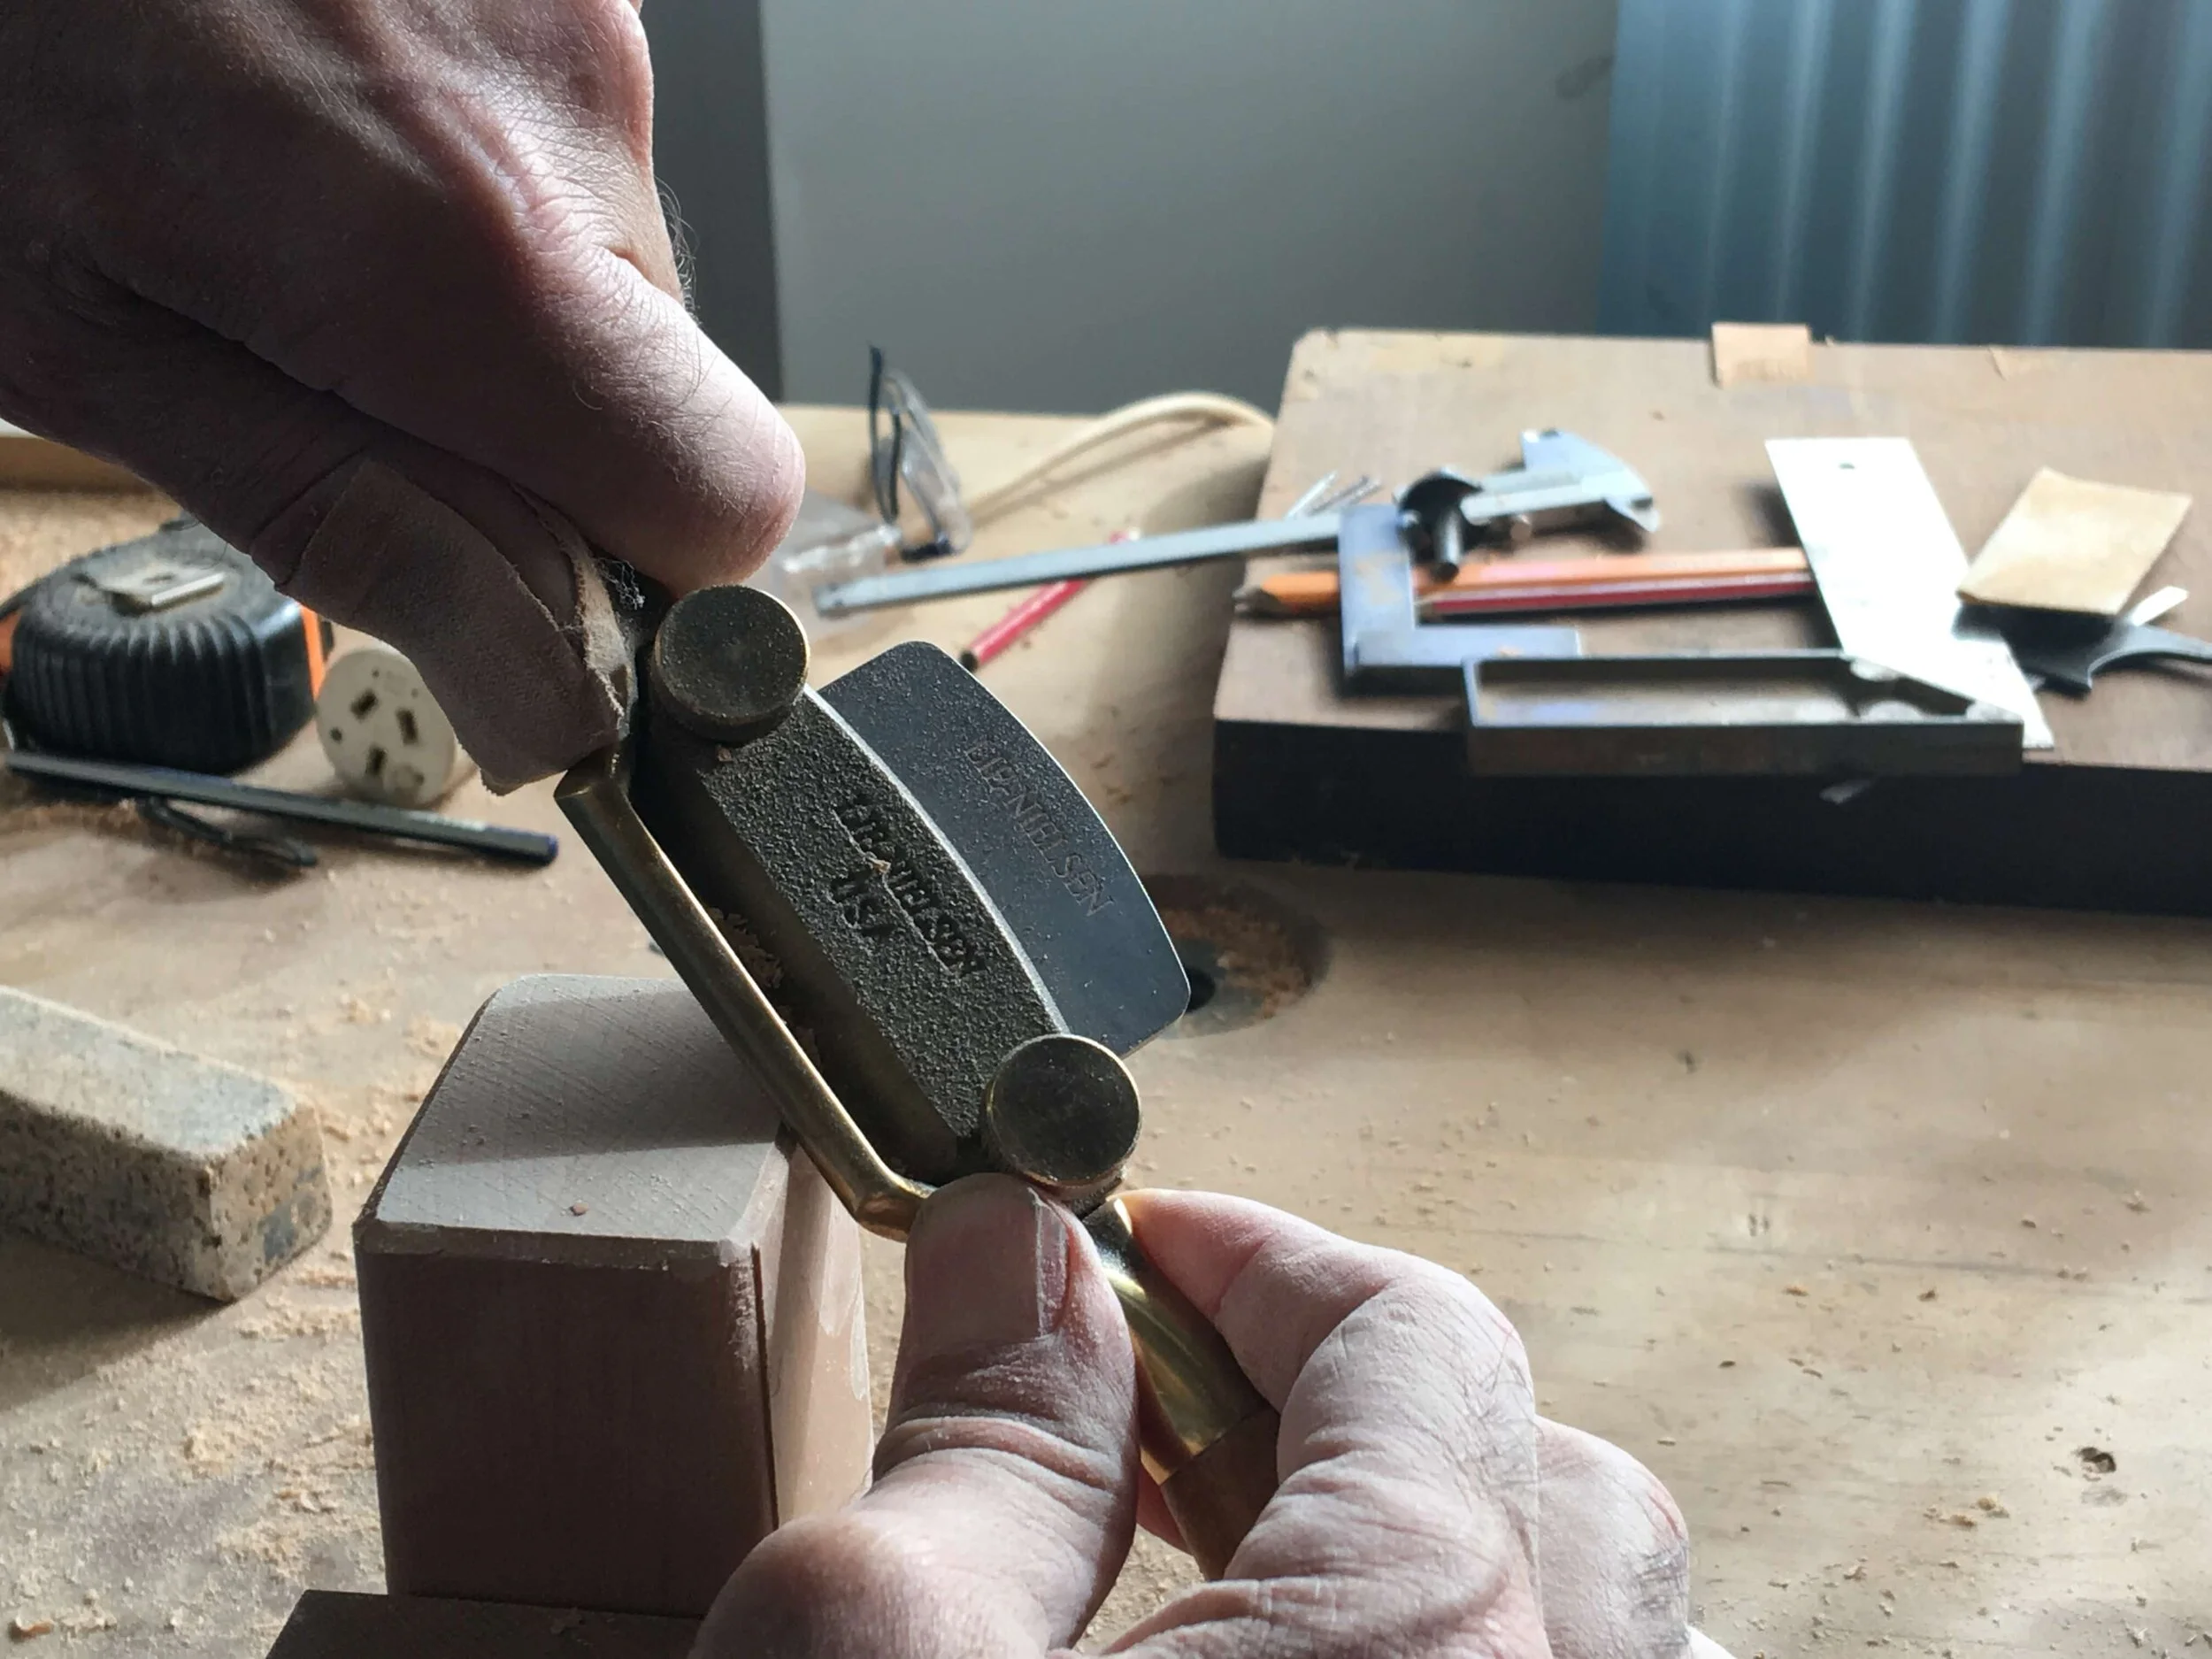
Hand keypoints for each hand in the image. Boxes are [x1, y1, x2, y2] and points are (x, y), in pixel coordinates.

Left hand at [0, 0, 802, 786]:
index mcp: (464, 245)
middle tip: (325, 361)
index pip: (722, 503)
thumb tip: (540, 689)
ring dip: (482, 289)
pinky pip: (558, 148)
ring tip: (291, 211)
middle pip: (662, 389)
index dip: (632, 574)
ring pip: (605, 268)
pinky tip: (315, 122)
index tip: (520, 577)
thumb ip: (338, 518)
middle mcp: (564, 108)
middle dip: (525, 424)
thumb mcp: (82, 344)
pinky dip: (459, 173)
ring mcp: (567, 8)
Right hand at [703, 1176, 1733, 1657]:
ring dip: (1447, 1556)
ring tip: (1248, 1574)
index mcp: (1427, 1642)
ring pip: (1591, 1628)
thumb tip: (1016, 1244)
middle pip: (1552, 1481)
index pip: (1409, 1333)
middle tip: (1185, 1415)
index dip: (1260, 1255)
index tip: (1146, 1236)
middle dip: (1369, 1401)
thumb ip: (981, 1433)